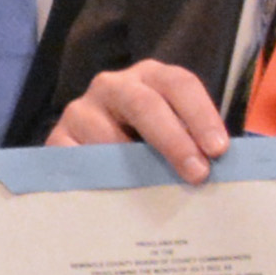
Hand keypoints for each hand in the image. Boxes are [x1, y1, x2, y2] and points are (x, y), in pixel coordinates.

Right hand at [57, 59, 231, 178]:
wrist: (90, 151)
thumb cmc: (145, 144)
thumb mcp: (172, 132)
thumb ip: (193, 142)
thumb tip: (217, 171)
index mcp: (150, 77)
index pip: (179, 84)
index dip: (201, 115)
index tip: (218, 150)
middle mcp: (113, 85)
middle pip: (144, 104)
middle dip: (174, 140)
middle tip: (197, 173)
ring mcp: (81, 109)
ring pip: (109, 136)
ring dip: (136, 167)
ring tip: (156, 193)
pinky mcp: (58, 137)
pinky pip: (79, 159)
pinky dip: (99, 178)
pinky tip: (117, 197)